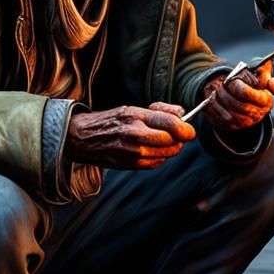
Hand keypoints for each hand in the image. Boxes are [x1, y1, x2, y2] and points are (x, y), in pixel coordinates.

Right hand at [66, 103, 194, 169]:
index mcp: (136, 117)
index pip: (172, 124)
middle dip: (179, 138)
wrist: (84, 138)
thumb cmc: (111, 121)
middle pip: (172, 141)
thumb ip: (161, 111)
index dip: (186, 129)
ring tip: (162, 141)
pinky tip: (153, 150)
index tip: (189, 130)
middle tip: (177, 134)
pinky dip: (160, 157)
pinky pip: (157, 163)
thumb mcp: (133, 108)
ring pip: (167, 154)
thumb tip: (183, 115)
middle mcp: (136, 135)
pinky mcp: (132, 165)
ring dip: (171, 148)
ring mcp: (134, 153)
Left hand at [202, 60, 273, 130]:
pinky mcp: (232, 127)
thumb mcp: (261, 75)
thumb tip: (271, 78)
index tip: (233, 81)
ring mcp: (245, 123)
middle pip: (241, 106)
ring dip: (220, 101)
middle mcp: (258, 114)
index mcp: (267, 101)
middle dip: (228, 94)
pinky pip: (221, 120)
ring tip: (216, 90)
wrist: (243, 98)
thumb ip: (265, 71)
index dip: (241, 89)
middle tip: (222, 84)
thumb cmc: (253, 84)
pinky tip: (212, 99)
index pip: (254, 97)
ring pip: (230, 115)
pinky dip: (214, 109)